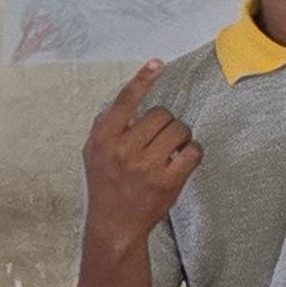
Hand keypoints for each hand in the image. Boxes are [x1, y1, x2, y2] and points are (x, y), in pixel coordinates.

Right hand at [79, 65, 199, 255]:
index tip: (157, 62)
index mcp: (102, 139)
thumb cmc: (104, 185)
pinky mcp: (167, 180)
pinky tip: (182, 161)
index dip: (142, 80)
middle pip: (160, 115)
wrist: (113, 224)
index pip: (125, 101)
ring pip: (179, 130)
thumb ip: (107, 128)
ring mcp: (146, 166)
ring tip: (171, 151)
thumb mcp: (93, 154)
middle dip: (165, 124)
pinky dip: (192, 153)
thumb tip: (128, 100)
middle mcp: (123, 150)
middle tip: (160, 140)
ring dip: (181, 137)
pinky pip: (193, 152)